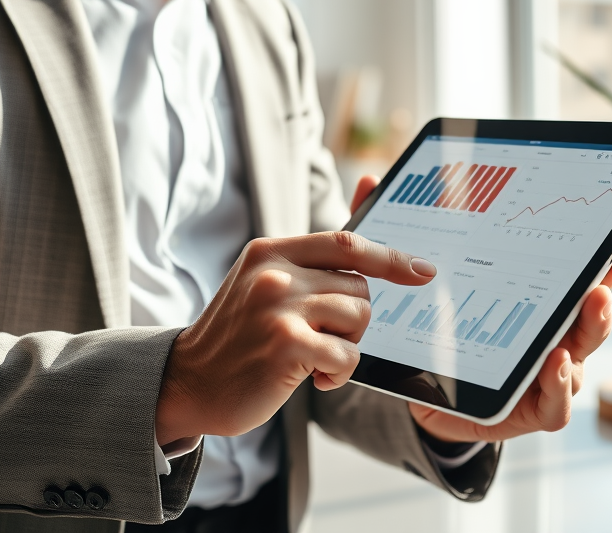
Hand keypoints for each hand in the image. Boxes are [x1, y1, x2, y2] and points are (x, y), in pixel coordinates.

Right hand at [155, 230, 435, 444]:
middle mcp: (275, 272)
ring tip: (312, 358)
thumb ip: (311, 262)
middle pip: (360, 286)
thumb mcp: (263, 283)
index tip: (422, 270)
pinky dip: (338, 371)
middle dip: (353, 318)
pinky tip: (312, 377)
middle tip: (320, 337)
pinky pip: (347, 354)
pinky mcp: (286, 345)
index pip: (346, 242)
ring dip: (345, 346)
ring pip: (358, 318)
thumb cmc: (238, 336)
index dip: (390, 257)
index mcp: (271, 250)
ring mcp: (278, 307)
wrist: (189, 382)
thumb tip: (369, 229)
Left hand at [349, 174, 611, 443]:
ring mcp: (545, 373)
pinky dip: (559, 387)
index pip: (573, 275)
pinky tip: (552, 364)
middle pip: (587, 312)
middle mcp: (548, 334)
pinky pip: (556, 405)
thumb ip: (392, 235)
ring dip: (588, 331)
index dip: (600, 261)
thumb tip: (368, 182)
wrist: (422, 393)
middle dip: (600, 290)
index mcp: (531, 300)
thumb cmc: (431, 329)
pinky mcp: (530, 408)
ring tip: (587, 308)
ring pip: (579, 355)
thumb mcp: (408, 280)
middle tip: (599, 275)